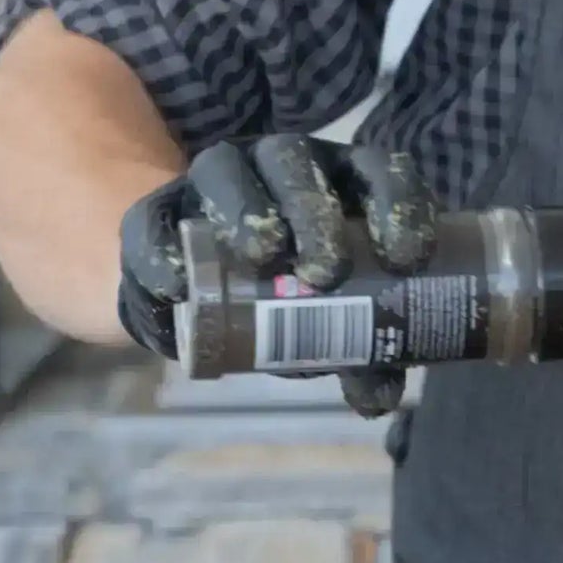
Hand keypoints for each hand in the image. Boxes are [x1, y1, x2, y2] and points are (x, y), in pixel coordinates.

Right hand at [117, 136, 438, 418]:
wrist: (203, 296)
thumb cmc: (287, 300)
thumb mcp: (330, 324)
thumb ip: (358, 356)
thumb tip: (380, 399)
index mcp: (338, 185)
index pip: (375, 174)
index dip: (397, 205)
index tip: (406, 258)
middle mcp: (278, 167)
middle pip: (298, 163)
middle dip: (315, 211)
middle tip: (326, 271)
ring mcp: (215, 181)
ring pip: (229, 170)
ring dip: (249, 210)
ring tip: (264, 257)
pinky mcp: (159, 211)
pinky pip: (155, 221)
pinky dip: (167, 253)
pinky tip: (180, 283)